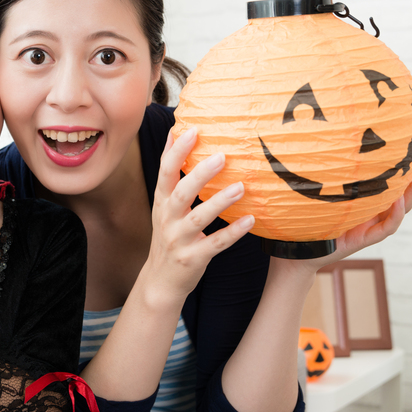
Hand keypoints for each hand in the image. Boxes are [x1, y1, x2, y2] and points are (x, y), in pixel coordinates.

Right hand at [141, 128, 254, 304]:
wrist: (161, 281)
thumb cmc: (169, 236)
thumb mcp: (164, 207)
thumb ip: (172, 178)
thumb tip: (177, 135)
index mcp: (161, 203)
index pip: (165, 172)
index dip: (176, 151)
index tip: (192, 130)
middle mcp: (167, 219)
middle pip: (181, 192)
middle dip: (199, 173)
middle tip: (221, 156)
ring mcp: (179, 240)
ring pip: (199, 218)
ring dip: (220, 201)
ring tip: (241, 187)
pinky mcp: (193, 258)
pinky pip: (216, 243)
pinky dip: (233, 232)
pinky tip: (250, 220)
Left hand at [275, 136, 411, 274]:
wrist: (300, 248)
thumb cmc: (311, 213)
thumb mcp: (325, 184)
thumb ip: (334, 167)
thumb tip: (331, 131)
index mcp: (372, 195)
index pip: (399, 174)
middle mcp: (377, 208)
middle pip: (408, 187)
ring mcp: (373, 224)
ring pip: (403, 206)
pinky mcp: (364, 239)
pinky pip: (385, 229)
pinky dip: (394, 216)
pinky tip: (398, 202)